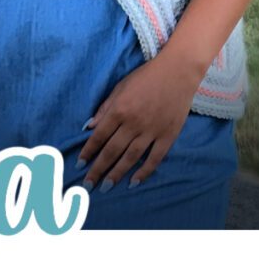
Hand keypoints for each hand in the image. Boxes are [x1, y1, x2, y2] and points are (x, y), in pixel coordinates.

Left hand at [77, 53, 201, 191]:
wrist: (178, 71)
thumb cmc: (147, 77)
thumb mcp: (121, 87)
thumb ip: (105, 108)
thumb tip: (89, 127)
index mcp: (120, 109)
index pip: (99, 136)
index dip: (88, 152)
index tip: (80, 165)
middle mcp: (134, 123)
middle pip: (112, 151)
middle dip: (98, 169)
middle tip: (89, 184)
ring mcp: (152, 131)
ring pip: (131, 158)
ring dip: (117, 173)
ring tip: (106, 187)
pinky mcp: (168, 135)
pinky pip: (155, 158)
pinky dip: (144, 172)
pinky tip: (134, 182)